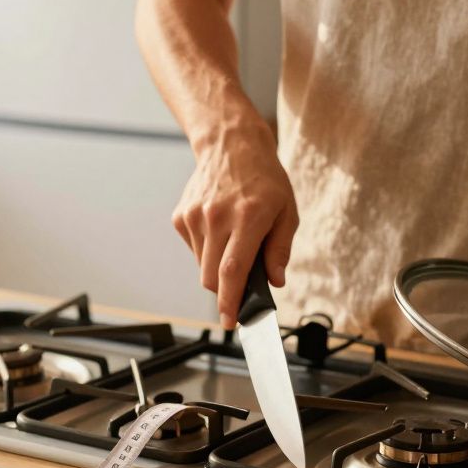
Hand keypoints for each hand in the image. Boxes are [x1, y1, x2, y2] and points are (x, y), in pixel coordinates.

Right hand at [172, 124, 297, 328]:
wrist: (230, 144)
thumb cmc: (264, 179)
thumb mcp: (286, 212)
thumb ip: (280, 249)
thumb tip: (275, 282)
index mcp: (248, 217)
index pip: (233, 270)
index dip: (230, 301)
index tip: (230, 322)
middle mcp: (217, 217)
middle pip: (211, 277)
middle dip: (225, 292)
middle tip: (240, 289)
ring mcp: (195, 216)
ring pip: (202, 266)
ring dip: (217, 268)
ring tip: (234, 242)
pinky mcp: (181, 216)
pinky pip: (194, 250)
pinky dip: (207, 251)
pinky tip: (220, 230)